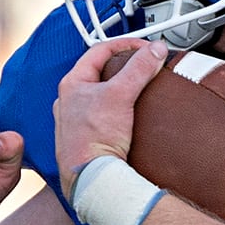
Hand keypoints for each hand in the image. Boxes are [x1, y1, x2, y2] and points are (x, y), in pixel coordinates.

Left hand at [53, 37, 162, 199]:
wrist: (89, 179)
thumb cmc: (92, 140)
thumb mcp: (120, 95)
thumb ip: (139, 69)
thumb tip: (154, 50)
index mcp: (72, 85)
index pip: (99, 51)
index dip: (125, 45)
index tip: (145, 48)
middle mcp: (70, 102)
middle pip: (101, 73)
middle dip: (124, 68)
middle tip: (143, 67)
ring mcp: (76, 122)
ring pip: (102, 96)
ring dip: (121, 91)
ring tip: (139, 91)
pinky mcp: (86, 139)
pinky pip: (104, 118)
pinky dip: (118, 112)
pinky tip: (130, 119)